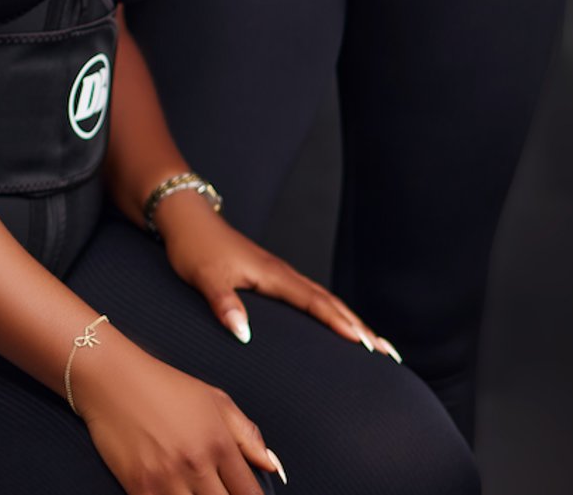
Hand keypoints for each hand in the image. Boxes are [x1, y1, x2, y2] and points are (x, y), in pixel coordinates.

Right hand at [74, 335, 283, 493]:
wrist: (108, 376)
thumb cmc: (161, 384)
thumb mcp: (212, 398)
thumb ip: (247, 434)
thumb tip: (273, 467)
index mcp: (218, 442)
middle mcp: (196, 463)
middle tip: (214, 492)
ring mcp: (167, 477)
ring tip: (194, 493)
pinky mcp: (139, 486)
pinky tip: (174, 493)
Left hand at [154, 192, 398, 360]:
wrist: (184, 217)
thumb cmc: (193, 246)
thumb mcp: (203, 277)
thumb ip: (223, 303)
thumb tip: (244, 335)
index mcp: (272, 274)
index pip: (314, 302)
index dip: (340, 324)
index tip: (367, 345)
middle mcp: (281, 273)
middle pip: (330, 302)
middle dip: (359, 327)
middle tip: (389, 354)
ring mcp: (279, 274)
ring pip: (323, 299)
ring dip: (351, 321)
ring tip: (378, 346)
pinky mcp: (271, 276)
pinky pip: (311, 298)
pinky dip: (331, 312)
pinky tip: (339, 325)